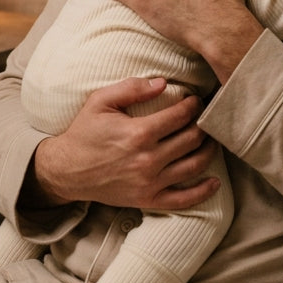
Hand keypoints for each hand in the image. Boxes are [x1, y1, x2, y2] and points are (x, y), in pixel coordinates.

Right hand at [30, 77, 217, 210]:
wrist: (67, 170)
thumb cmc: (84, 133)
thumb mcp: (100, 101)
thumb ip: (131, 87)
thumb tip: (163, 82)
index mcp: (138, 133)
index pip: (180, 116)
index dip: (193, 106)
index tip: (196, 100)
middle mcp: (148, 159)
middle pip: (192, 139)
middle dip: (204, 125)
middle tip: (206, 117)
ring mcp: (150, 182)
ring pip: (194, 166)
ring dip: (209, 151)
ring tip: (211, 140)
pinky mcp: (148, 199)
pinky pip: (183, 199)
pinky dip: (203, 191)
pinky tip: (214, 181)